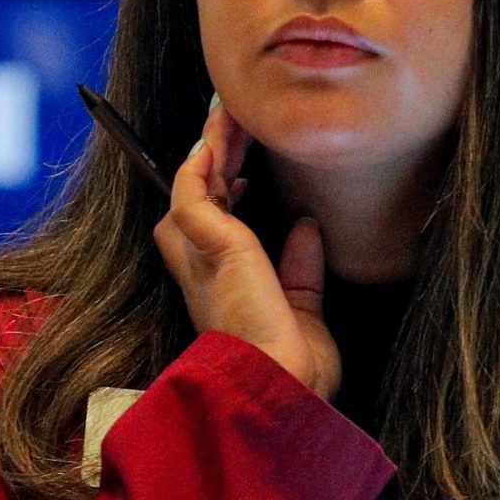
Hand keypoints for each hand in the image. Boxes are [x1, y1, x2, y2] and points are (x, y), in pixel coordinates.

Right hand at [153, 99, 338, 397]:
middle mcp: (202, 269)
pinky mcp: (208, 245)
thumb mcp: (303, 309)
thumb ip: (300, 268)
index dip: (223, 194)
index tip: (244, 173)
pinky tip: (214, 138)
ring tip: (226, 111)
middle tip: (232, 121)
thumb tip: (307, 226)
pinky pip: (192, 190)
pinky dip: (200, 162)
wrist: (283, 387)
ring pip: (193, 183)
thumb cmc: (292, 366)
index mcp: (221, 287)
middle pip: (198, 195)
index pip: (212, 228)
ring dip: (210, 145)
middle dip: (215, 156)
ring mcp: (200, 256)